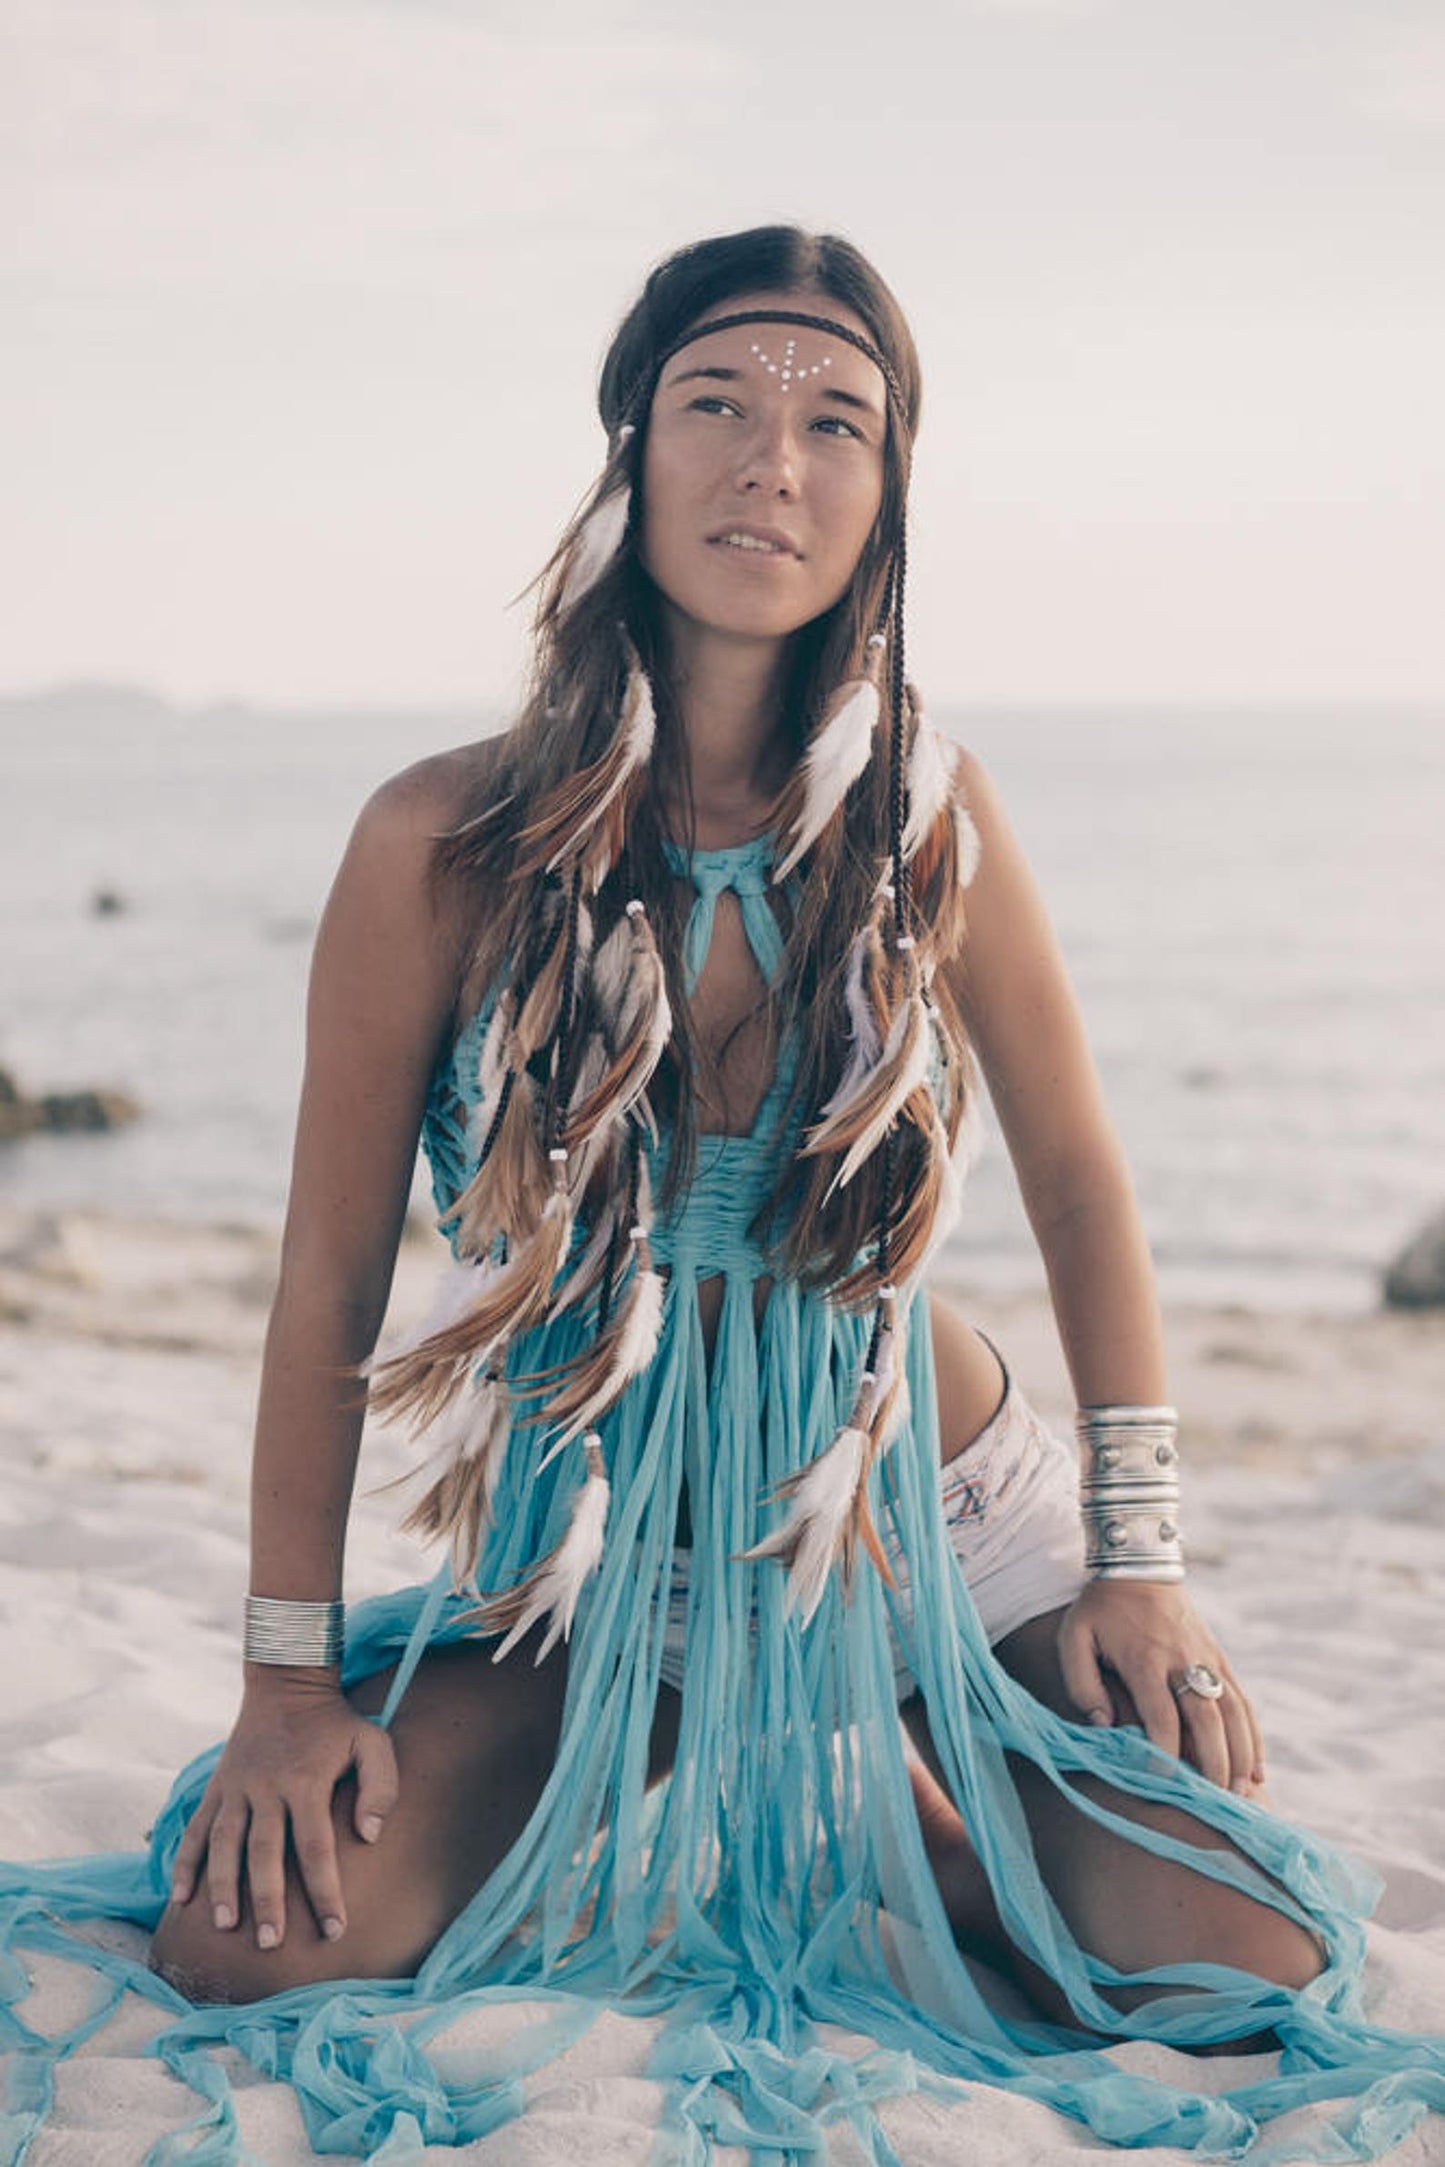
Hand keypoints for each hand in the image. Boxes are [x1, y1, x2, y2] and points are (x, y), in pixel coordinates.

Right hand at [167, 1670, 399, 1950]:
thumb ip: (381, 1787)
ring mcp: (237, 1787)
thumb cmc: (338, 1723)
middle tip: (271, 1944)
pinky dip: (186, 1862)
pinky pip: (197, 1828)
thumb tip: (369, 1836)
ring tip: (225, 1927)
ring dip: (222, 1886)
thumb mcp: (372, 1742)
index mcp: (307, 1781)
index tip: (335, 1930)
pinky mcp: (217, 1787)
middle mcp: (268, 1787)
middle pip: (265, 1852)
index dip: (325, 1891)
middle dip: (267, 1900)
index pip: (316, 1847)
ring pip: (225, 1843)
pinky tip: (180, 1898)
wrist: (287, 1683)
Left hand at [1056, 1579, 1265, 1796]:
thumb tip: (1102, 1726)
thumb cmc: (1099, 1609)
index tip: (1163, 1781)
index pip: (1161, 1714)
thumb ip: (1081, 1683)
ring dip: (1241, 1754)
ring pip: (1234, 1712)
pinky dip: (1253, 1736)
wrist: (1138, 1564)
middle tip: (1216, 1802)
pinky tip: (1258, 1767)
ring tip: (1244, 1792)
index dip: (1163, 1750)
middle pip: (1206, 1718)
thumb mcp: (1074, 1637)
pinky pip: (1243, 1701)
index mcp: (1145, 1659)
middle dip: (1214, 1762)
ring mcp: (1206, 1658)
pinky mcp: (1219, 1657)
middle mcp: (1182, 1660)